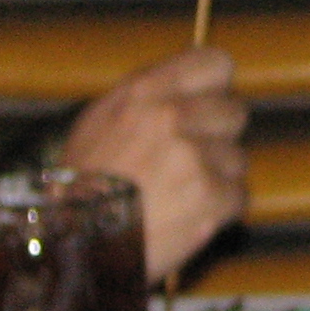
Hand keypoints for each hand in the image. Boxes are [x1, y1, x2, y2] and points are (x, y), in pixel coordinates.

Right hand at [61, 44, 248, 279]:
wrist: (70, 246)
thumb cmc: (82, 187)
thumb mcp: (99, 123)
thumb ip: (149, 98)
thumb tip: (194, 85)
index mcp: (144, 92)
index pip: (216, 63)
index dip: (214, 89)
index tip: (203, 109)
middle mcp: (171, 117)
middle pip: (235, 112)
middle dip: (217, 138)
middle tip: (185, 163)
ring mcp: (192, 156)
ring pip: (237, 158)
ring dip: (216, 178)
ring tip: (176, 196)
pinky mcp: (208, 195)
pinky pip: (238, 195)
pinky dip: (218, 211)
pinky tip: (186, 218)